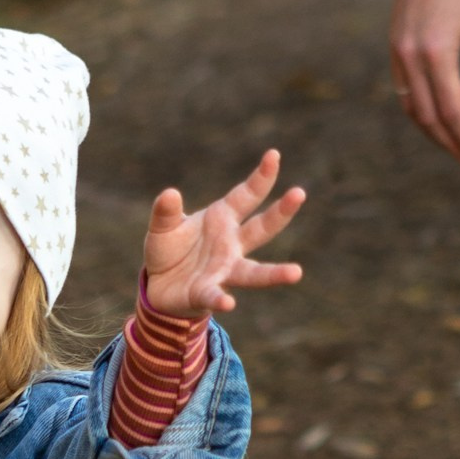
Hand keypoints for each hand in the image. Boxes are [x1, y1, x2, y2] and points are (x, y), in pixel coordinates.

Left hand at [142, 149, 305, 317]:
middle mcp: (231, 244)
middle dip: (280, 212)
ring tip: (296, 272)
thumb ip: (166, 212)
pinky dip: (221, 300)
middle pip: (262, 228)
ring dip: (274, 273)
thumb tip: (170, 194)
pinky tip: (228, 304)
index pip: (247, 195)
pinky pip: (215, 295)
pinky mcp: (207, 292)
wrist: (160, 285)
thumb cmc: (170, 250)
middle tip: (299, 193)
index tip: (274, 155)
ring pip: (253, 271)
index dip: (261, 177)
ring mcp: (223, 270)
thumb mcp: (163, 226)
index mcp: (223, 219)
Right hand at [389, 0, 459, 165]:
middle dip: (450, 142)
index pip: (452, 109)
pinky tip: (438, 122)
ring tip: (455, 146)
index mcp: (438, 51)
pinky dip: (420, 112)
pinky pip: (404, 92)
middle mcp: (412, 57)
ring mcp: (397, 54)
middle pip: (430, 116)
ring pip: (413, 109)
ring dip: (434, 133)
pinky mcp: (392, 51)